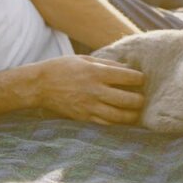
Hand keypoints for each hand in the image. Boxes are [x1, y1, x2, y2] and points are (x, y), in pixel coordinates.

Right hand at [22, 55, 144, 124]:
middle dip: (140, 100)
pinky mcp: (84, 117)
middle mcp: (95, 91)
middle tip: (142, 98)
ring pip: (119, 116)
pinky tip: (121, 118)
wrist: (40, 85)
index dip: (139, 79)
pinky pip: (106, 123)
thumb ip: (107, 63)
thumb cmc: (63, 68)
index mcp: (96, 73)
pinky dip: (117, 122)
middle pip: (127, 100)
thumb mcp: (85, 59)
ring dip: (132, 115)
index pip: (128, 77)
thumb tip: (127, 67)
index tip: (141, 79)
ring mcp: (89, 106)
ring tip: (136, 112)